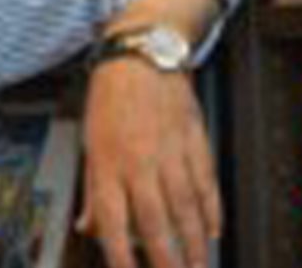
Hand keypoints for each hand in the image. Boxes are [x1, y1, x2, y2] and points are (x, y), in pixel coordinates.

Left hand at [77, 60, 219, 267]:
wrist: (141, 56)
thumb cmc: (109, 102)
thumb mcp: (90, 145)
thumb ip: (92, 191)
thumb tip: (88, 228)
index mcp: (108, 167)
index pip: (113, 224)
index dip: (121, 257)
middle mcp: (139, 165)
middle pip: (155, 224)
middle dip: (167, 260)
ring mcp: (170, 154)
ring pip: (184, 210)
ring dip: (193, 244)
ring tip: (198, 267)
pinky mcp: (193, 143)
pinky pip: (205, 184)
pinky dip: (211, 211)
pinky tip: (214, 232)